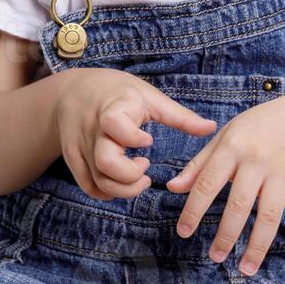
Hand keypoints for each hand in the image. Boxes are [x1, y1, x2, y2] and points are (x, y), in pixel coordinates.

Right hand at [54, 67, 217, 200]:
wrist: (72, 91)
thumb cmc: (117, 91)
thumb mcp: (148, 96)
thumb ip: (179, 116)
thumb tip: (212, 128)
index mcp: (113, 108)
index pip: (114, 124)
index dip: (133, 137)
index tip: (149, 140)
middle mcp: (94, 130)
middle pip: (105, 161)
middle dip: (130, 175)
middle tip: (145, 166)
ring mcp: (82, 147)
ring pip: (98, 180)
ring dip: (122, 189)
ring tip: (139, 177)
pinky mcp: (74, 159)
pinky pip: (88, 187)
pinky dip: (107, 192)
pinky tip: (122, 183)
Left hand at [165, 93, 284, 276]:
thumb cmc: (256, 127)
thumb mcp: (224, 137)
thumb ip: (198, 164)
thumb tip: (172, 188)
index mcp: (233, 147)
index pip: (208, 182)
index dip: (194, 209)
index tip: (183, 232)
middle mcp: (257, 159)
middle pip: (239, 203)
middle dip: (226, 234)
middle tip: (215, 257)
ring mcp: (283, 169)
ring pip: (270, 212)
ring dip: (258, 243)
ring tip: (246, 268)